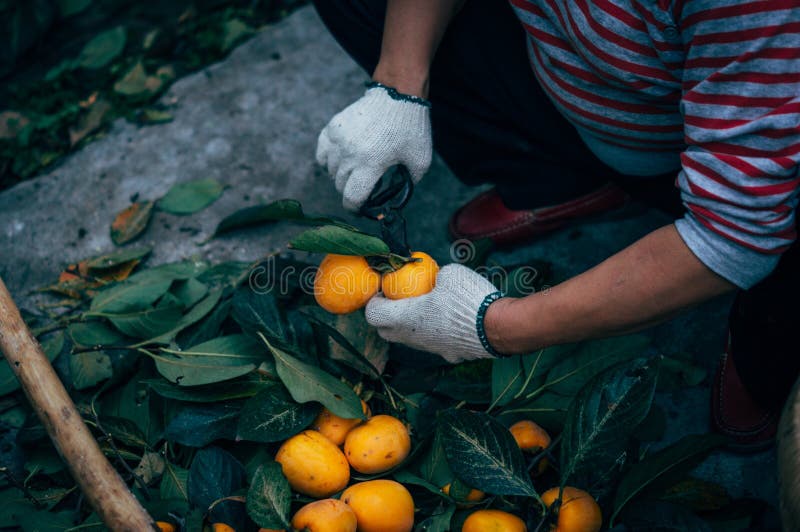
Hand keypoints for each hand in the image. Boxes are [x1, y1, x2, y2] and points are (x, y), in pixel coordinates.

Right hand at [316, 84, 431, 210]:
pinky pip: (322, 152)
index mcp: (370, 164)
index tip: (360, 209)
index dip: (355, 209)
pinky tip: (341, 159)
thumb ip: (408, 184)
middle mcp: (350, 153)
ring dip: (341, 176)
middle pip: (341, 185)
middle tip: (364, 186)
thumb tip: (395, 198)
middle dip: (352, 191)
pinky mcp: (333, 127)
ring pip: (330, 171)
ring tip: (356, 170)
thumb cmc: (411, 129)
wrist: (398, 95)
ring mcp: (338, 139)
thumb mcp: (420, 161)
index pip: (352, 198)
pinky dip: (328, 160)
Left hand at [365, 264, 502, 363]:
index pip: (372, 314)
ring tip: (425, 306)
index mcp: (405, 318)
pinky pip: (432, 342)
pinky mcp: (448, 354)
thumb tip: (434, 276)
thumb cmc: (469, 298)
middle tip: (399, 298)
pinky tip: (447, 319)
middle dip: (386, 315)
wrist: (498, 328)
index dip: (374, 300)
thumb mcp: (449, 274)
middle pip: (385, 331)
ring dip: (409, 324)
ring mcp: (430, 348)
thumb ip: (435, 276)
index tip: (385, 288)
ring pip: (408, 339)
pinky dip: (433, 331)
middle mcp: (413, 338)